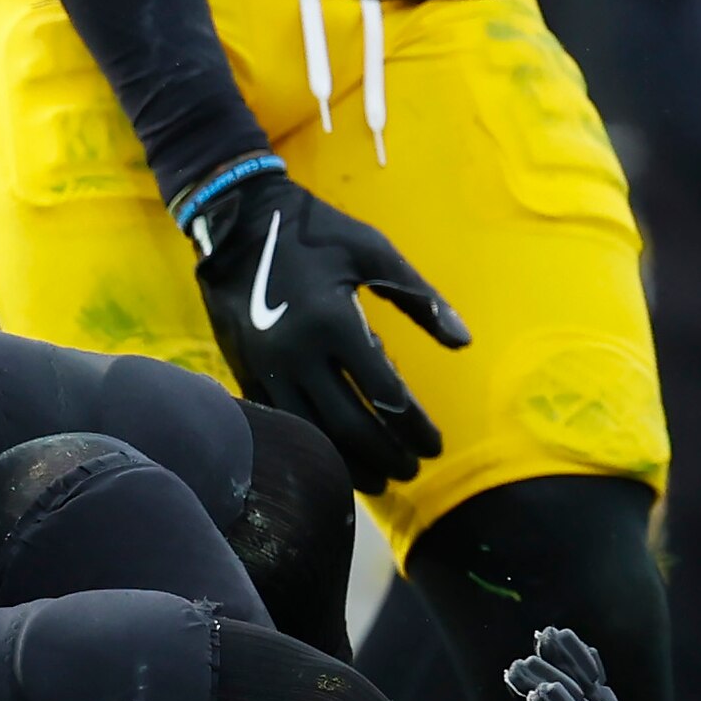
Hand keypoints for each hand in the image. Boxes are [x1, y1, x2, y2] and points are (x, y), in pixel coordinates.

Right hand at [180, 162, 467, 491]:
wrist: (237, 220)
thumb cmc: (315, 232)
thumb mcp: (375, 252)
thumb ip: (421, 299)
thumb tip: (464, 342)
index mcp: (334, 322)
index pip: (385, 395)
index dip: (414, 428)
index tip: (435, 445)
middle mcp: (298, 353)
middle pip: (350, 425)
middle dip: (386, 454)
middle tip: (412, 471)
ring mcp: (266, 367)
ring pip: (312, 432)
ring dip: (349, 464)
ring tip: (378, 480)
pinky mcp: (244, 371)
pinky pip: (281, 422)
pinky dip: (312, 446)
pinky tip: (333, 459)